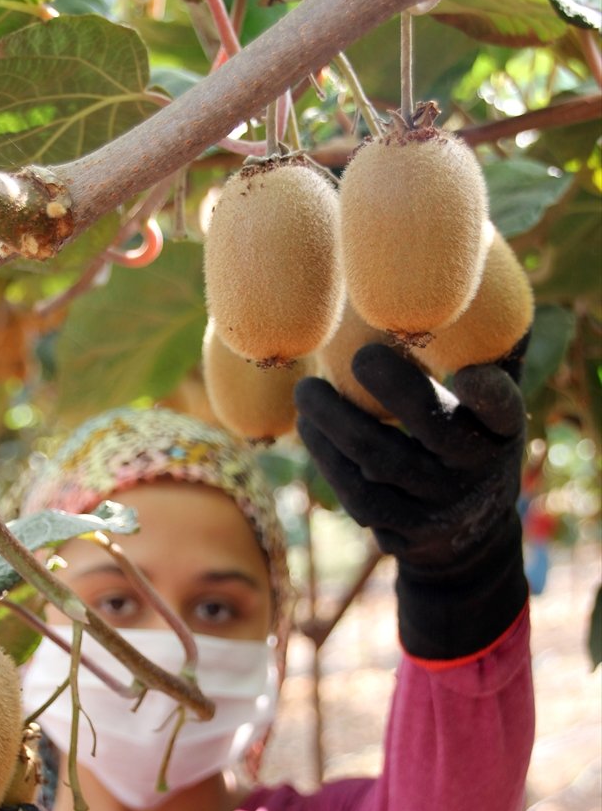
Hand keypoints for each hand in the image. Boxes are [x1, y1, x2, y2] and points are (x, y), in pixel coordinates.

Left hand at [295, 344, 528, 658]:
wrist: (468, 536)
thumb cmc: (474, 442)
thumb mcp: (492, 409)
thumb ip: (488, 354)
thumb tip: (473, 274)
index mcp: (501, 433)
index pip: (504, 411)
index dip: (489, 394)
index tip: (469, 372)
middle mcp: (474, 474)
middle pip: (433, 430)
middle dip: (394, 391)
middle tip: (357, 357)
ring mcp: (437, 507)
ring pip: (381, 463)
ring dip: (337, 423)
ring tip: (307, 390)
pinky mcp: (402, 533)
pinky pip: (357, 496)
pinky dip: (328, 458)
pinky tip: (309, 426)